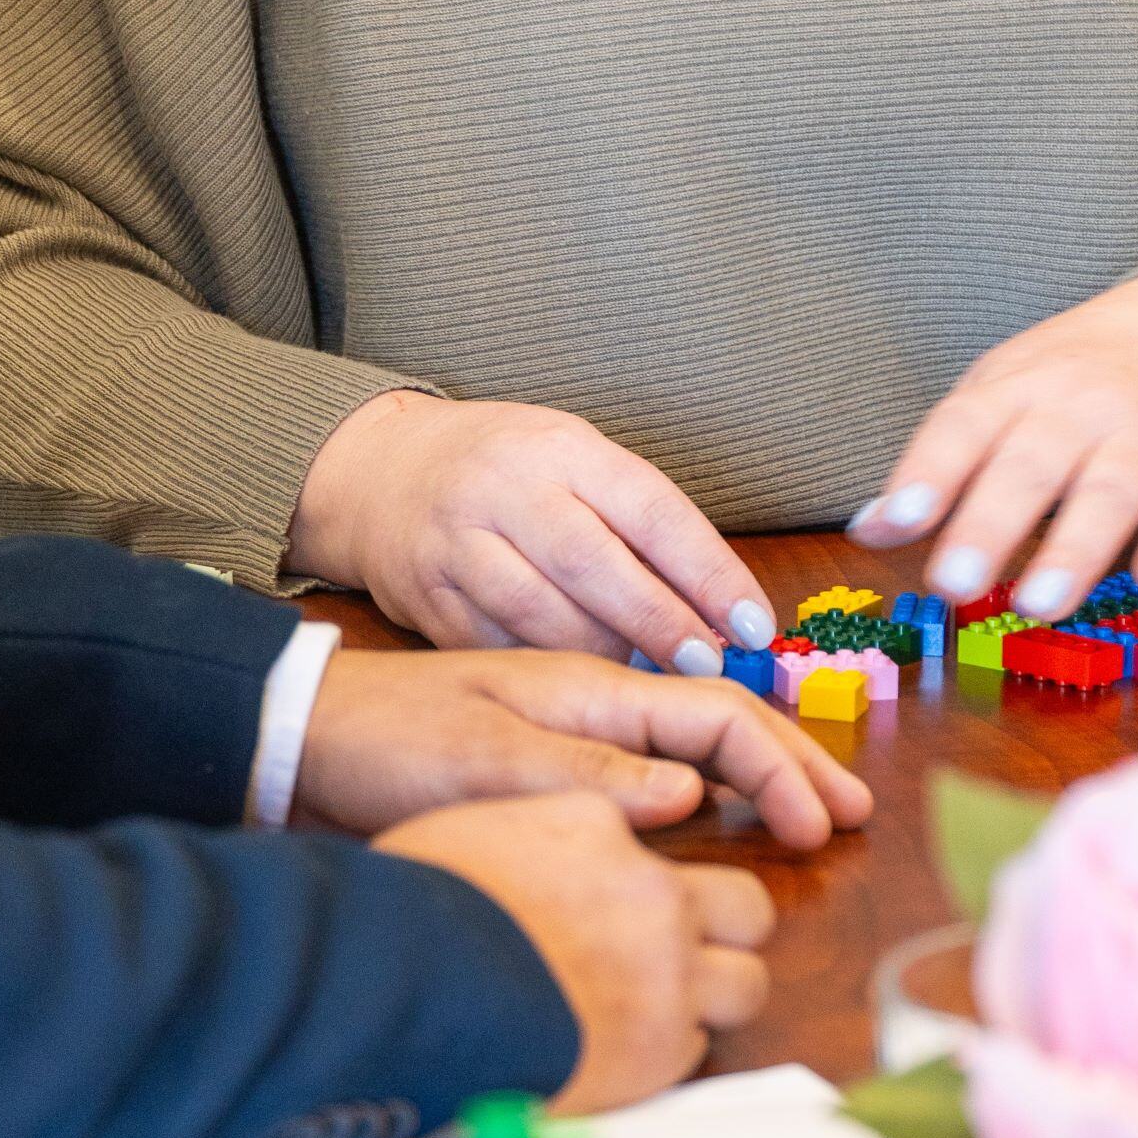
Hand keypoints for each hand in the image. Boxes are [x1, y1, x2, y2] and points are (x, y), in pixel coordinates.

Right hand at [287, 389, 773, 668]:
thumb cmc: (506, 471)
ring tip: (651, 683)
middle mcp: (503, 487)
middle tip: (708, 667)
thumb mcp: (572, 461)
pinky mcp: (424, 596)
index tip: (755, 625)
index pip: (650, 509)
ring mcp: (456, 542)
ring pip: (541, 614)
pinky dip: (546, 673)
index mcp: (559, 446)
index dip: (710, 572)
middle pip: (594, 563)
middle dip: (660, 623)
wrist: (382, 472)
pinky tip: (583, 690)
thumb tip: (723, 610)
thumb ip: (637, 524)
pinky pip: (495, 647)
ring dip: (606, 658)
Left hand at [295, 642, 868, 852]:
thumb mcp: (485, 762)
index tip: (822, 825)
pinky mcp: (548, 760)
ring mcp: (572, 728)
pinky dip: (702, 789)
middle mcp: (592, 701)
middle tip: (855, 816)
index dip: (779, 766)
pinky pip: (649, 767)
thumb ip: (589, 777)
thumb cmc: (387, 745)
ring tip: (811, 815)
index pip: (715, 712)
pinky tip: (717, 816)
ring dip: (757, 775)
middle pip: (719, 722)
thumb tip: (692, 794)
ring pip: (690, 742)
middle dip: (793, 765)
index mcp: (588, 687)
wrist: (305, 740)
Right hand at [373, 792, 776, 1111]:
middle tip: (682, 952)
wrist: (403, 993)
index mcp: (599, 824)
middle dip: (725, 930)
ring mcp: (669, 970)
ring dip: (711, 996)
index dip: (642, 879)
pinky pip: (698, 1047)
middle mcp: (652, 891)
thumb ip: (538, 840)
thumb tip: (551, 867)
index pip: (656, 843)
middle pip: (746, 905)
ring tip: (659, 1011)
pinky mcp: (664, 1047)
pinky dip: (667, 1051)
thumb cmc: (413, 913)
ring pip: (746, 982)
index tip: (622, 903)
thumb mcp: (475, 835)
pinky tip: (616, 1052)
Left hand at [848, 268, 1137, 616]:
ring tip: (1039, 603)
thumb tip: (869, 529)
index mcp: (1017, 386)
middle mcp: (1078, 405)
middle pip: (1030, 465)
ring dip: (1074, 550)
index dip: (927, 473)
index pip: (963, 425)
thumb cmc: (1081, 374)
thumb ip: (942, 461)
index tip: (895, 521)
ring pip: (1109, 490)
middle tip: (954, 583)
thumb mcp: (1004, 392)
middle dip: (990, 525)